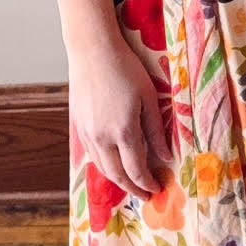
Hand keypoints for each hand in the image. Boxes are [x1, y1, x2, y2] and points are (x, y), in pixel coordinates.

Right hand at [68, 35, 171, 201]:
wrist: (93, 51)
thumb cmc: (126, 68)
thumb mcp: (149, 98)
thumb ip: (156, 131)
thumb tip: (166, 156)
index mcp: (123, 131)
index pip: (136, 169)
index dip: (147, 183)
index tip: (157, 190)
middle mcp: (102, 137)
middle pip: (117, 175)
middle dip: (132, 188)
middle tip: (145, 195)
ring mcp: (87, 132)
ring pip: (102, 167)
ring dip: (117, 180)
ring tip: (130, 184)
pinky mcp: (79, 125)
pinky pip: (92, 154)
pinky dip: (104, 165)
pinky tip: (112, 163)